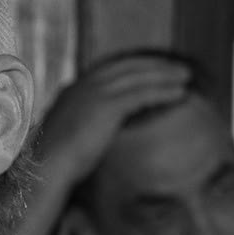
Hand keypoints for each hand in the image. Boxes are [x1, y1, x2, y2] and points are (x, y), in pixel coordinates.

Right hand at [34, 55, 196, 188]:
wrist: (47, 168)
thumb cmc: (54, 162)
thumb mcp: (65, 136)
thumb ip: (78, 126)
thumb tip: (88, 132)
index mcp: (74, 90)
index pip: (110, 69)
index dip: (135, 68)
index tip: (153, 70)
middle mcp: (85, 86)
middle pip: (128, 67)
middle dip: (155, 66)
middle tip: (178, 69)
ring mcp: (96, 94)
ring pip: (139, 77)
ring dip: (165, 75)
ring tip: (186, 77)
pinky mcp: (108, 106)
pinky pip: (143, 94)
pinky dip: (164, 92)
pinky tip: (180, 94)